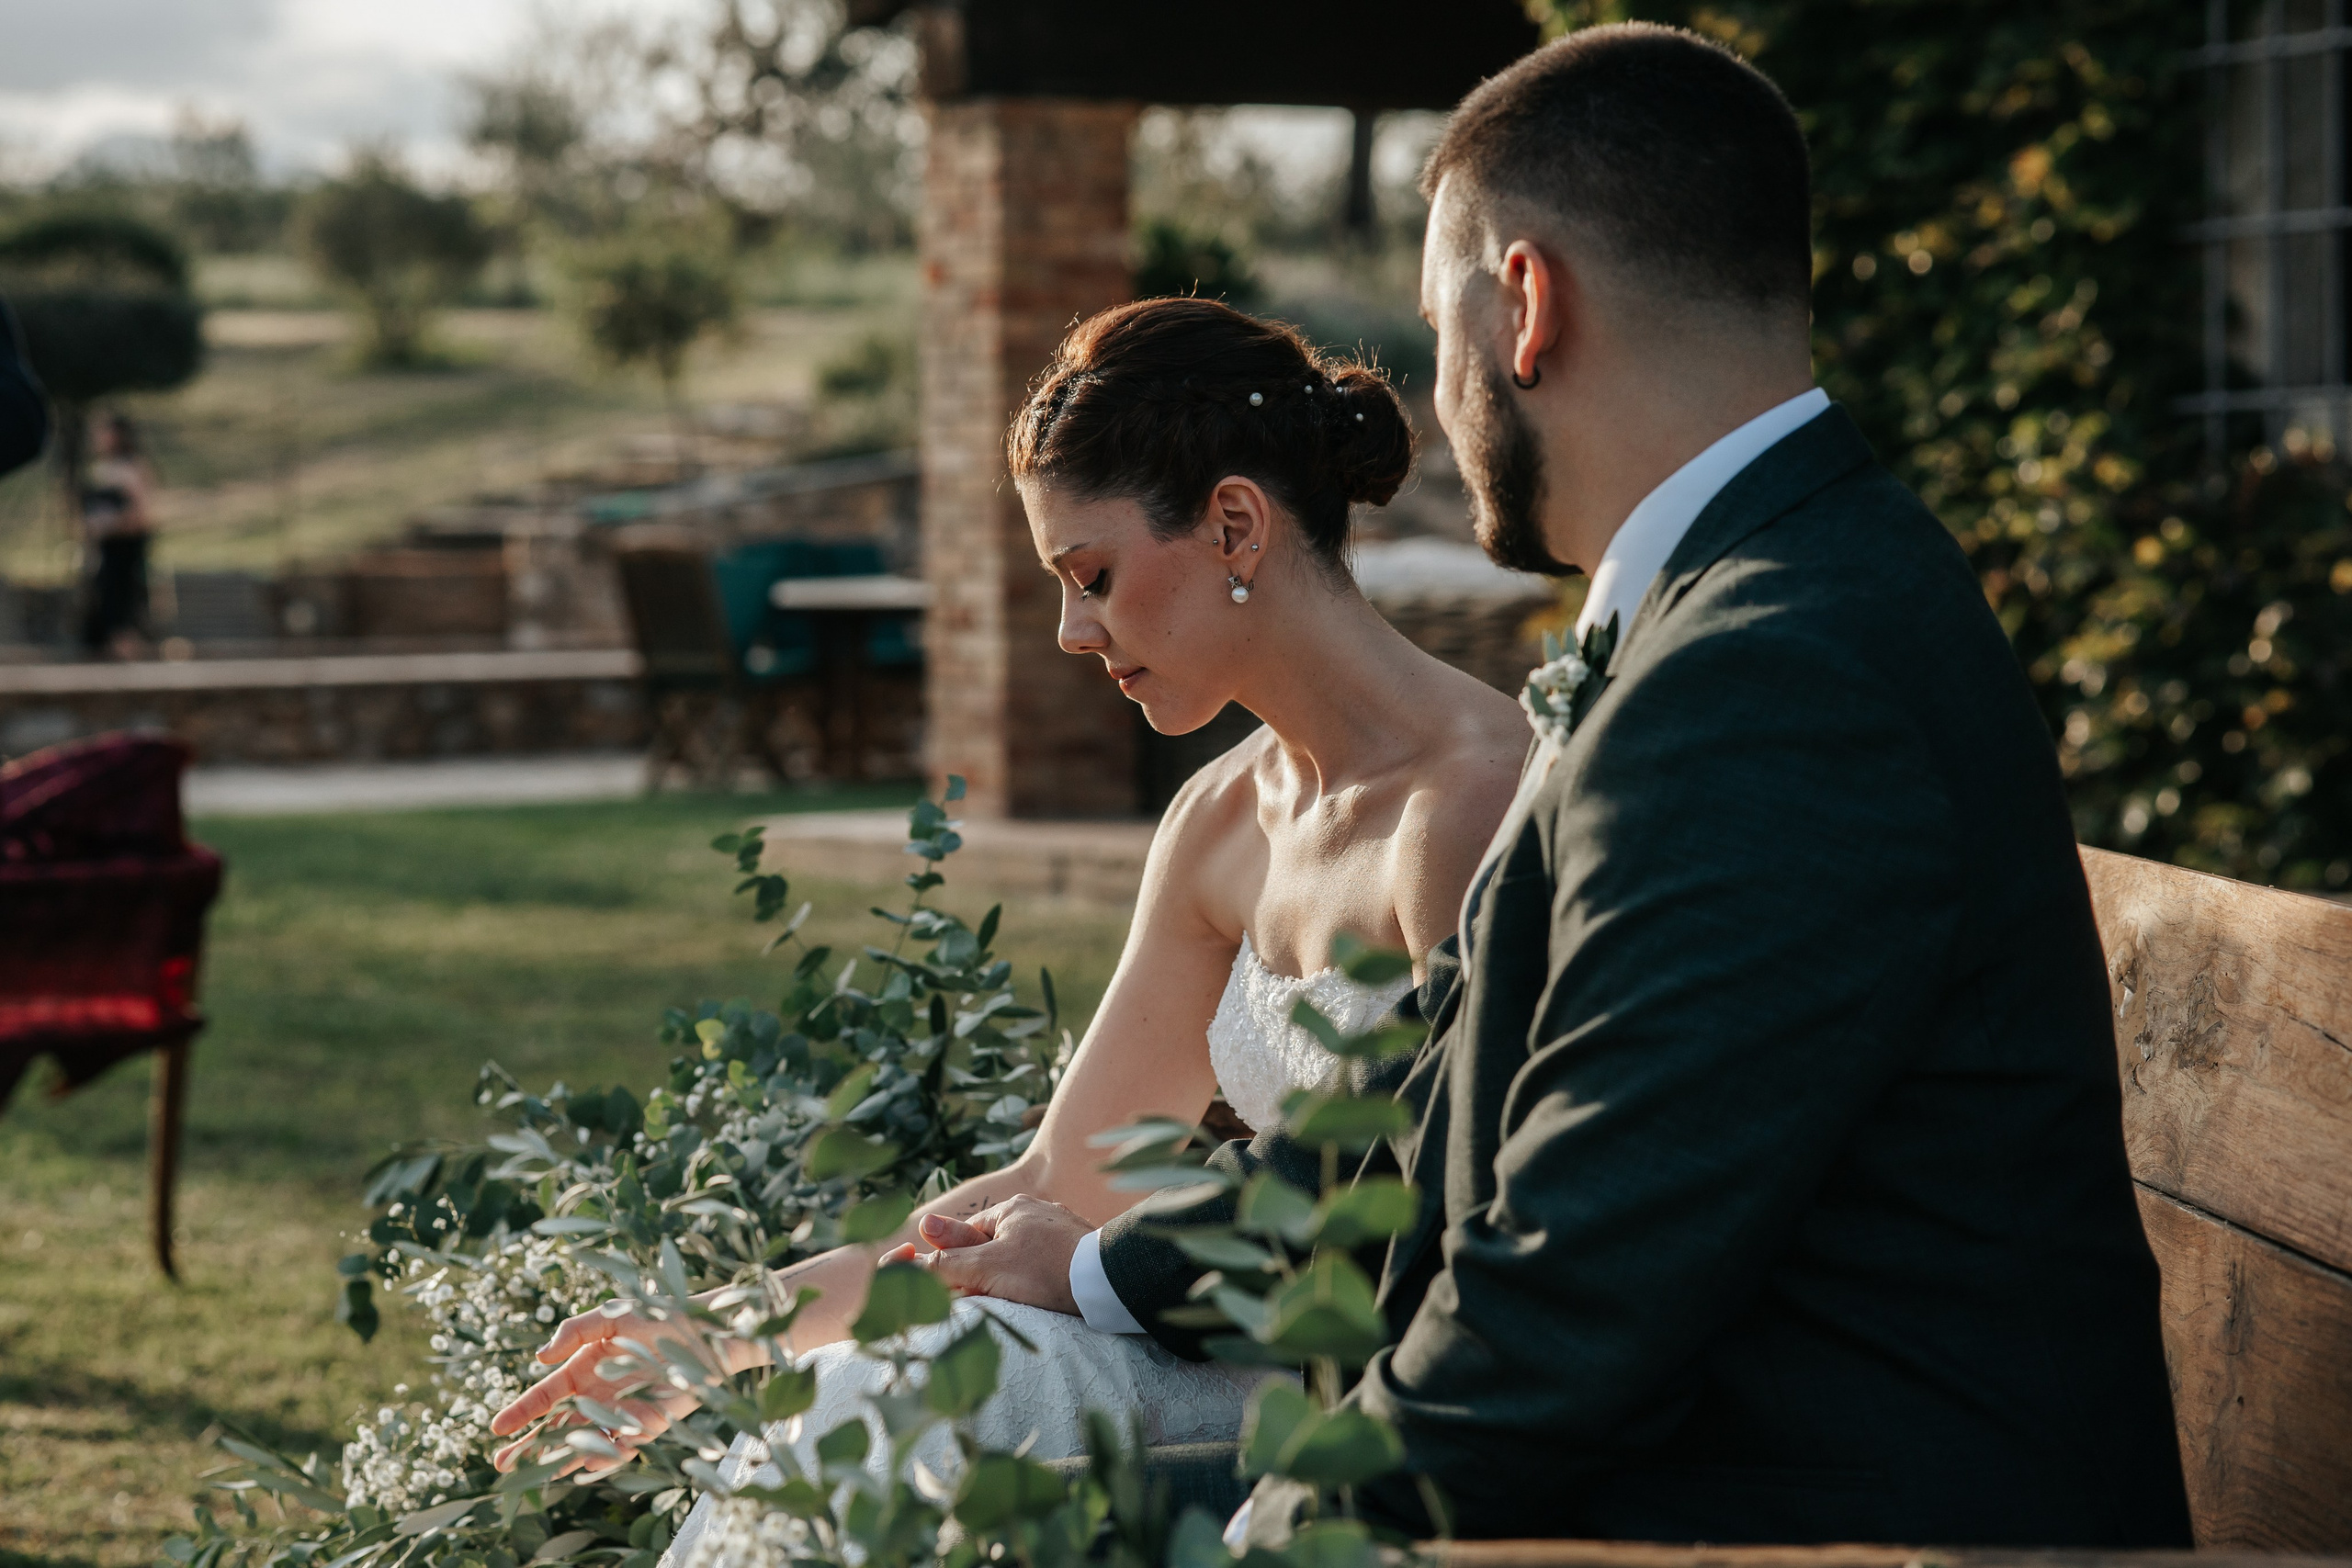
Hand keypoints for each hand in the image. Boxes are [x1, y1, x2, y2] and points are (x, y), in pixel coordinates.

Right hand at [485, 1300, 730, 1475]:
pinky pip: (622, 1446)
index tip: (497, 1427)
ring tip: (545, 1471)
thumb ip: (576, 1331)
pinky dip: (607, 1455)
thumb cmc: (659, 1316)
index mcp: (583, 1370)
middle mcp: (596, 1397)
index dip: (521, 1411)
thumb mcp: (613, 1316)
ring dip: (564, 1458)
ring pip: (584, 1443)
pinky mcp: (647, 1425)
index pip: (545, 1396)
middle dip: (530, 1446)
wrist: (707, 1332)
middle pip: (557, 1428)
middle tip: (503, 1464)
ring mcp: (620, 1414)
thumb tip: (541, 1357)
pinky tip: (593, 1459)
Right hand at [888, 1195, 1089, 1315]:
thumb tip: (908, 1259)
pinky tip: (1044, 1296)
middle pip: (994, 1246)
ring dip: (1013, 1280)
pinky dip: (1039, 1281)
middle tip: (991, 1298)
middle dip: (986, 1273)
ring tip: (1022, 1299)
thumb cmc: (1044, 1270)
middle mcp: (1037, 1211)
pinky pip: (1047, 1265)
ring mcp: (1061, 1230)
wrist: (1107, 1282)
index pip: (968, 1234)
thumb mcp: (987, 1267)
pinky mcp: (1079, 1249)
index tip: (960, 1290)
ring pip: (1021, 1257)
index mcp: (1011, 1207)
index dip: (958, 1264)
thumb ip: (947, 1263)